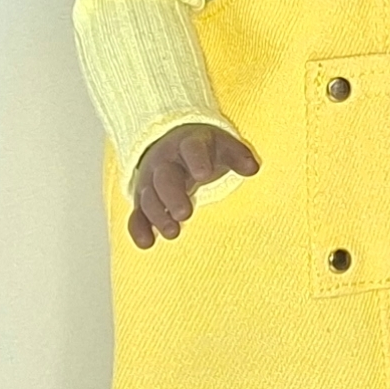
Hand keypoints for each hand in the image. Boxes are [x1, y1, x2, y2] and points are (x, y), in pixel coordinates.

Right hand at [128, 123, 257, 248]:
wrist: (170, 145)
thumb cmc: (204, 151)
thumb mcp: (222, 146)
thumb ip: (238, 156)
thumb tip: (252, 168)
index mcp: (188, 145)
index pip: (191, 149)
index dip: (197, 160)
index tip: (204, 175)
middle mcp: (166, 162)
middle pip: (165, 177)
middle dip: (172, 196)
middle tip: (184, 214)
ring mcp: (151, 181)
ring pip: (149, 197)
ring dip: (158, 215)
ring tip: (173, 233)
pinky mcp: (143, 200)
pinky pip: (137, 213)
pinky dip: (138, 228)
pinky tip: (146, 243)